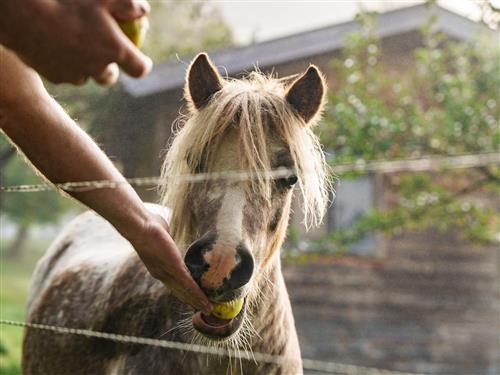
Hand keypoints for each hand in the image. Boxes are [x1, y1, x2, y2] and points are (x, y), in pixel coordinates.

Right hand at [0, 0, 151, 85]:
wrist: (23, 13)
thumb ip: (129, 4)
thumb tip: (144, 12)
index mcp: (114, 49)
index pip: (139, 69)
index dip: (142, 64)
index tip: (141, 60)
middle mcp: (98, 68)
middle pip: (109, 77)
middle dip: (110, 69)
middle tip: (103, 54)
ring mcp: (76, 75)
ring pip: (85, 75)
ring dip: (84, 65)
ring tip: (74, 45)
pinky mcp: (55, 76)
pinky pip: (64, 73)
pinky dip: (64, 63)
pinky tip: (54, 44)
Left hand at [129, 213, 212, 314]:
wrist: (140, 227)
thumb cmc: (147, 225)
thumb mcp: (160, 234)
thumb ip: (165, 236)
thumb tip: (167, 230)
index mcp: (158, 267)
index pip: (172, 283)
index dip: (183, 291)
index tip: (191, 297)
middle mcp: (162, 274)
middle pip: (179, 292)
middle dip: (191, 301)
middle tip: (203, 309)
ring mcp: (168, 272)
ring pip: (185, 291)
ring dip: (197, 301)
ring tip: (207, 308)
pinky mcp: (174, 268)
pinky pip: (188, 284)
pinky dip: (198, 294)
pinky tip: (205, 301)